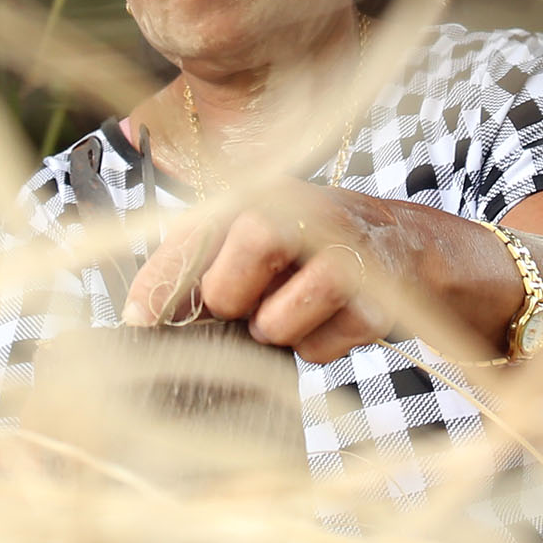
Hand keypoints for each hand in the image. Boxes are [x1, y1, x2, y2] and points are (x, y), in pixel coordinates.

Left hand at [121, 189, 400, 363]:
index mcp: (260, 192)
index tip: (138, 319)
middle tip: (248, 302)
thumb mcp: (251, 229)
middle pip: (228, 286)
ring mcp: (343, 256)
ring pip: (273, 325)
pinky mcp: (376, 300)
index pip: (194, 237)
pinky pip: (319, 350)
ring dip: (274, 329)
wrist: (404, 243)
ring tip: (289, 308)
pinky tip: (328, 317)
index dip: (160, 282)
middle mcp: (300, 214)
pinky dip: (315, 346)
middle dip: (229, 306)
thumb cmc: (307, 242)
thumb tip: (141, 313)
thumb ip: (195, 260)